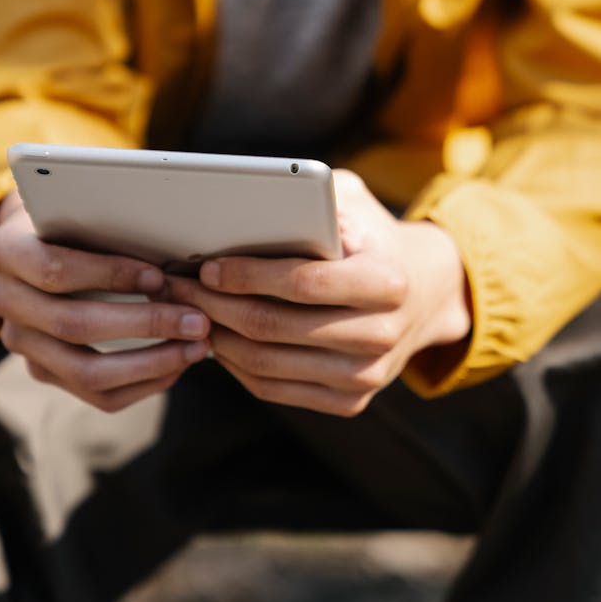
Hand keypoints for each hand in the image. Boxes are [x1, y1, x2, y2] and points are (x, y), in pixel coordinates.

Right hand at [0, 191, 210, 411]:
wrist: (35, 246)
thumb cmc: (70, 221)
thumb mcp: (77, 210)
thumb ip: (107, 228)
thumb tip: (172, 253)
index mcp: (7, 252)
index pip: (56, 270)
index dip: (110, 274)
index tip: (160, 275)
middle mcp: (4, 302)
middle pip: (74, 325)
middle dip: (145, 324)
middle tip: (196, 319)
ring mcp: (21, 343)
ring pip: (86, 372)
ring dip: (152, 362)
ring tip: (197, 346)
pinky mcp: (43, 371)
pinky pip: (96, 394)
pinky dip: (143, 384)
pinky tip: (176, 365)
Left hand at [166, 170, 471, 416]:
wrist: (424, 295)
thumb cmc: (371, 239)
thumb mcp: (355, 205)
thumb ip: (314, 199)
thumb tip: (250, 203)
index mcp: (387, 282)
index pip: (303, 283)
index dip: (247, 275)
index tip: (207, 265)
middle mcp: (382, 335)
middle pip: (274, 327)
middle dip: (214, 305)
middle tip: (176, 286)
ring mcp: (366, 377)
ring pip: (265, 364)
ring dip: (215, 336)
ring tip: (185, 310)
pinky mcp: (349, 402)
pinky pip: (272, 389)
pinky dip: (233, 364)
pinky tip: (213, 335)